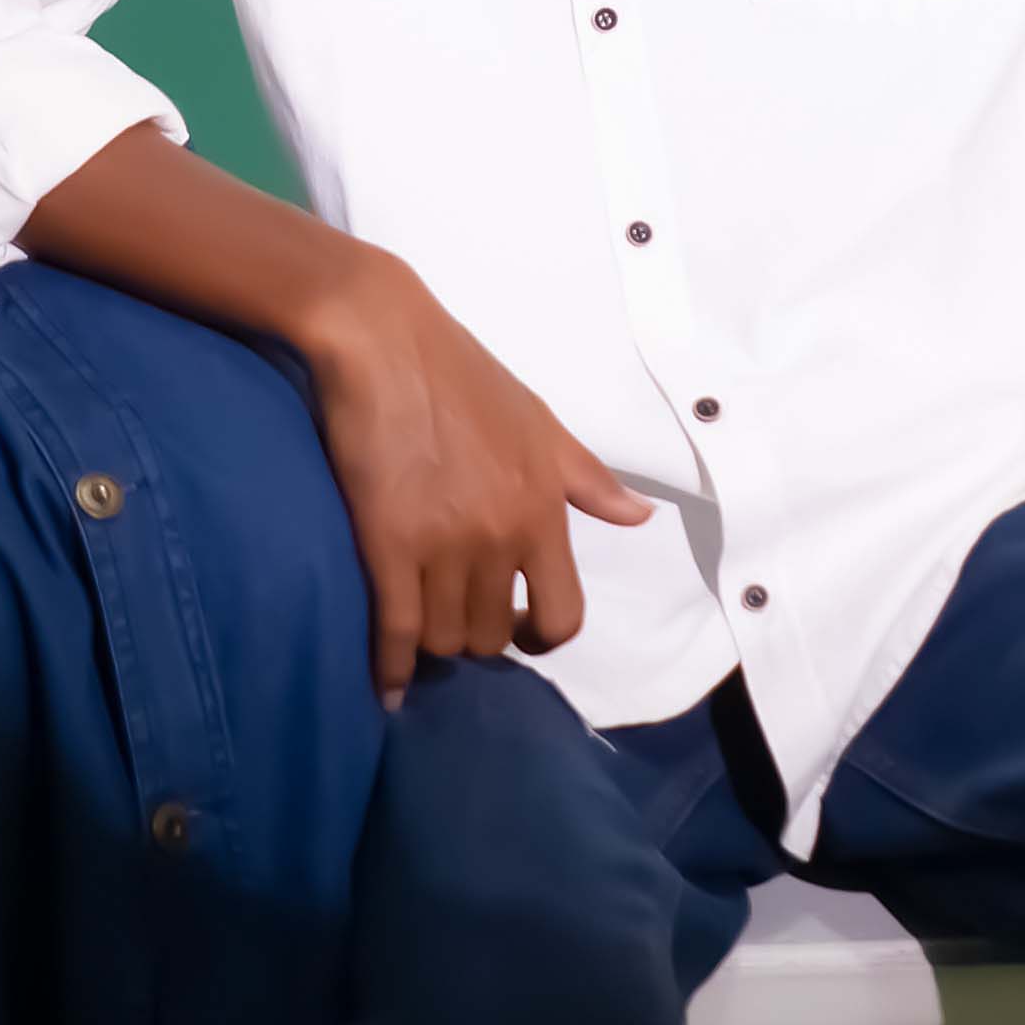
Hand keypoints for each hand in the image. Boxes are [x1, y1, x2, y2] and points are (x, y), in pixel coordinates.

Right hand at [300, 252, 653, 696]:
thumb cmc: (463, 376)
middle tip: (456, 613)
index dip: (542, 639)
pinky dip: (389, 669)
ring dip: (433, 642)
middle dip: (477, 635)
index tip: (519, 630)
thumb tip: (641, 516)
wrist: (383, 338)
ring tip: (420, 622)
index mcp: (544, 511)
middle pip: (494, 637)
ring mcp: (442, 545)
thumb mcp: (540, 424)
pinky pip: (396, 632)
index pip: (564, 617)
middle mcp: (500, 538)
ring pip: (445, 640)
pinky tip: (385, 686)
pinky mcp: (386, 544)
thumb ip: (588, 480)